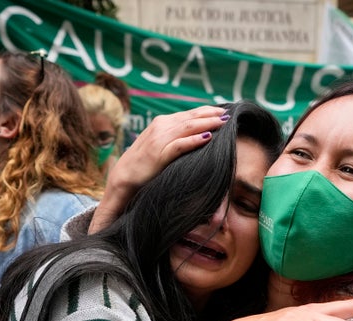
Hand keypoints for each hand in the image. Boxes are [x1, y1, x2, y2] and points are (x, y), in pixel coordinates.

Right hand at [89, 106, 228, 232]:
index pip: (188, 114)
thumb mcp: (160, 144)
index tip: (222, 111)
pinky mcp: (158, 154)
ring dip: (207, 123)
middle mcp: (161, 127)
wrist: (124, 177)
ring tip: (223, 123)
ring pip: (187, 127)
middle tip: (228, 115)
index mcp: (161, 123)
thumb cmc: (144, 163)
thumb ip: (174, 136)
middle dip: (211, 115)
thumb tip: (196, 133)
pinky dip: (193, 140)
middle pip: (190, 118)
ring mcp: (159, 140)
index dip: (206, 111)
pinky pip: (179, 145)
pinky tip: (207, 137)